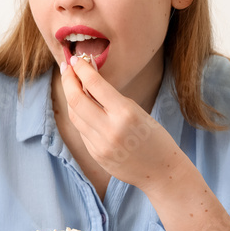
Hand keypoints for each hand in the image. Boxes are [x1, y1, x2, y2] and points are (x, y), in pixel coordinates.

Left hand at [59, 56, 183, 192]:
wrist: (162, 171)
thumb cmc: (155, 137)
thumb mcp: (138, 112)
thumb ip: (112, 99)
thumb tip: (88, 80)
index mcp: (126, 114)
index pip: (95, 85)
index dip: (82, 69)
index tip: (77, 59)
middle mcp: (110, 129)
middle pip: (76, 100)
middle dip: (68, 80)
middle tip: (67, 68)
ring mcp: (100, 145)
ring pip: (74, 116)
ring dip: (70, 97)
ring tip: (71, 84)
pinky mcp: (96, 155)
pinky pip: (81, 130)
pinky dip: (78, 115)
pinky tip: (80, 106)